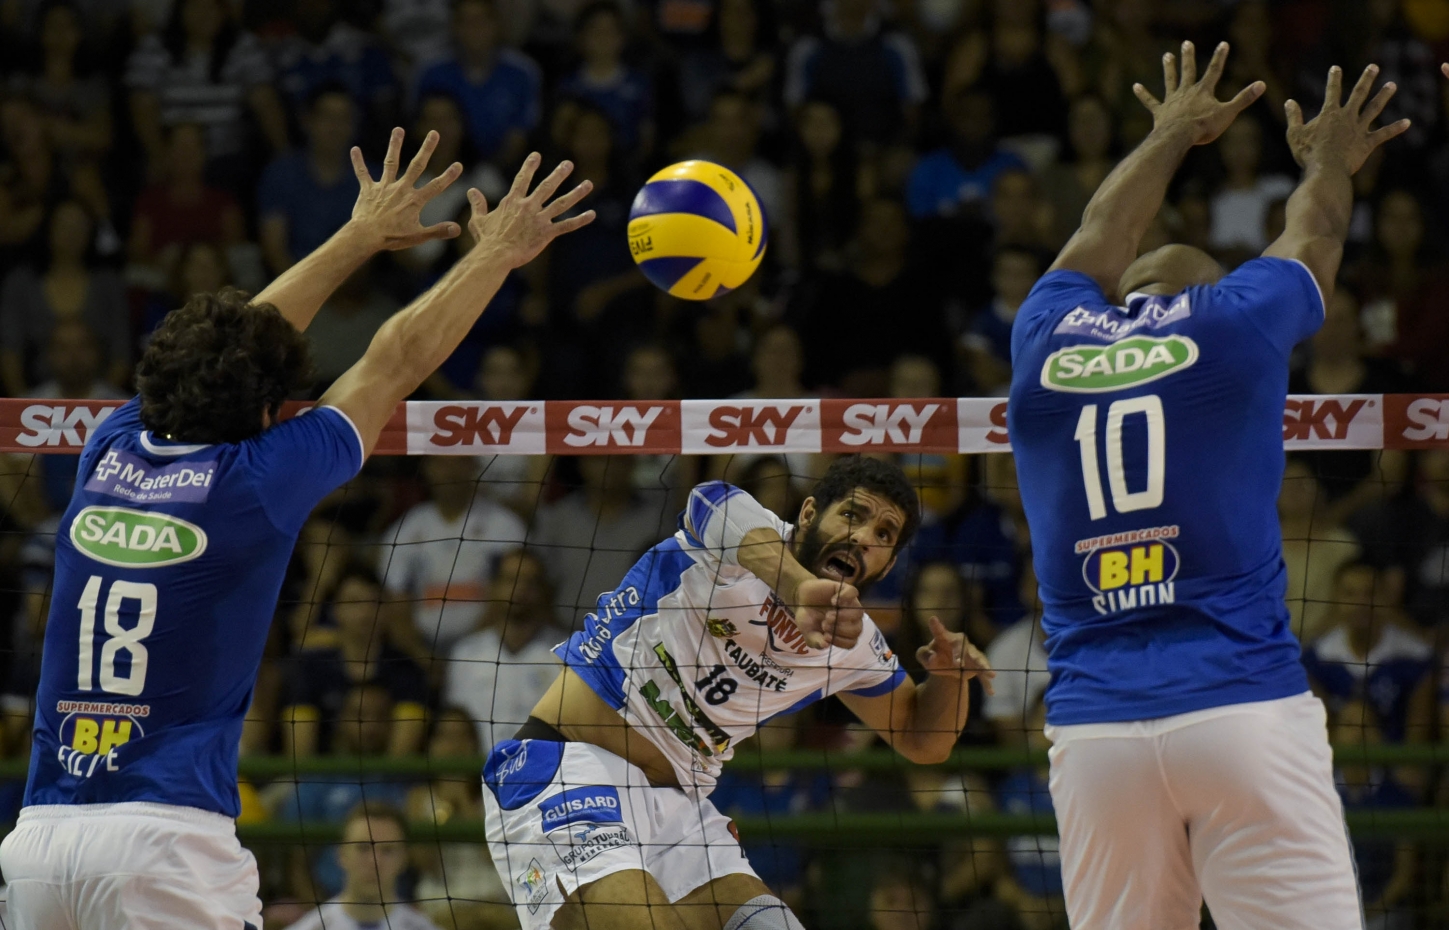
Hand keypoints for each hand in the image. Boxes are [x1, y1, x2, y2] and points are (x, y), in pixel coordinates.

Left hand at [348, 127, 465, 250]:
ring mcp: (384, 187)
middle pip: (416, 166)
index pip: (436, 186)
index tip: (458, 165)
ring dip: (395, 145)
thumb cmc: (392, 238)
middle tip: (434, 133)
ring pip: (391, 162)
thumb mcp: (418, 236)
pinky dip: (358, 162)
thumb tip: (458, 229)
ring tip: (398, 129)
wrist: (366, 236)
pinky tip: (355, 149)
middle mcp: (401, 189)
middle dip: (427, 149)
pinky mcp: (368, 190)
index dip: (448, 176)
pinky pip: (362, 173)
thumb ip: (438, 231)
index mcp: (414, 200)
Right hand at [465, 152, 595, 269]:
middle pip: (547, 186)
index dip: (529, 166)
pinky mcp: (547, 234)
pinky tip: (592, 214)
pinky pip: (566, 226)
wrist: (496, 255)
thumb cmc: (486, 240)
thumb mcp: (479, 220)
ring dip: (576, 193)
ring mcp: (539, 219)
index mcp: (512, 202)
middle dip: (559, 174)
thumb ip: (477, 204)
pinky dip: (580, 220)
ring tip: (589, 184)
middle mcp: (528, 206)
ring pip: (561, 203)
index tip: (537, 155)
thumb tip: (471, 191)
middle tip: (569, 164)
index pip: (522, 179)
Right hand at [791, 577, 863, 649]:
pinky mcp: (845, 590)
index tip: (825, 636)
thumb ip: (815, 641)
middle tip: (825, 625)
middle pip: (857, 629)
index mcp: (844, 633)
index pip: (851, 642)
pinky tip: (833, 601)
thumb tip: (825, 644)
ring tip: (828, 616)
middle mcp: (851, 620)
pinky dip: (845, 597)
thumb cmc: (808, 618)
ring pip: (858, 612)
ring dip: (843, 616)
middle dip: (840, 629)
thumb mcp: (808, 633)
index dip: (839, 641)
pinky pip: (853, 592)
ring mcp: (850, 604)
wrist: (801, 599)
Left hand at [916, 616, 994, 693]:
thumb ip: (924, 655)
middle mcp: (959, 643)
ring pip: (978, 657)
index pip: (939, 631)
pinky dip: (986, 683)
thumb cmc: (934, 658)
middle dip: (961, 653)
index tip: (932, 619)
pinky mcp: (977, 666)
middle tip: (958, 664)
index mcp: (943, 638)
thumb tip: (933, 657)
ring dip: (983, 665)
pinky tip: (990, 692)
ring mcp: (970, 654)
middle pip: (962, 645)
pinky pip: (982, 674)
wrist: (948, 668)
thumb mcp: (924, 658)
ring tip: (991, 674)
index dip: (936, 625)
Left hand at [1133, 41, 1264, 145]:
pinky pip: (1150, 101)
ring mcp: (1172, 101)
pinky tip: (1136, 86)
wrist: (1179, 137)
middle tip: (1186, 43)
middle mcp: (1186, 92)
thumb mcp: (1228, 113)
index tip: (1223, 43)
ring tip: (1166, 55)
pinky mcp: (1160, 112)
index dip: (1220, 57)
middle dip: (1188, 57)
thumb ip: (1244, 98)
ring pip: (1170, 81)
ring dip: (1168, 68)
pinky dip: (1143, 94)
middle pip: (1188, 71)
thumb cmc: (1204, 127)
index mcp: (1203, 91)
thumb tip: (1262, 84)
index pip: (1214, 70)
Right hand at [1286, 65, 1409, 174]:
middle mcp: (1347, 117)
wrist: (1325, 170)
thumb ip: (1294, 117)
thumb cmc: (1307, 153)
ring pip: (1374, 108)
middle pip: (1359, 94)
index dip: (1334, 78)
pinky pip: (1383, 134)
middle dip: (1366, 79)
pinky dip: (1395, 128)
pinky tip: (1407, 122)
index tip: (1336, 68)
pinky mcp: (1367, 143)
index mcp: (1329, 114)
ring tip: (1392, 85)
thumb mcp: (1294, 134)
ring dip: (1384, 96)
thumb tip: (1289, 102)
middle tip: (1374, 67)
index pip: (1332, 91)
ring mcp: (1359, 129)